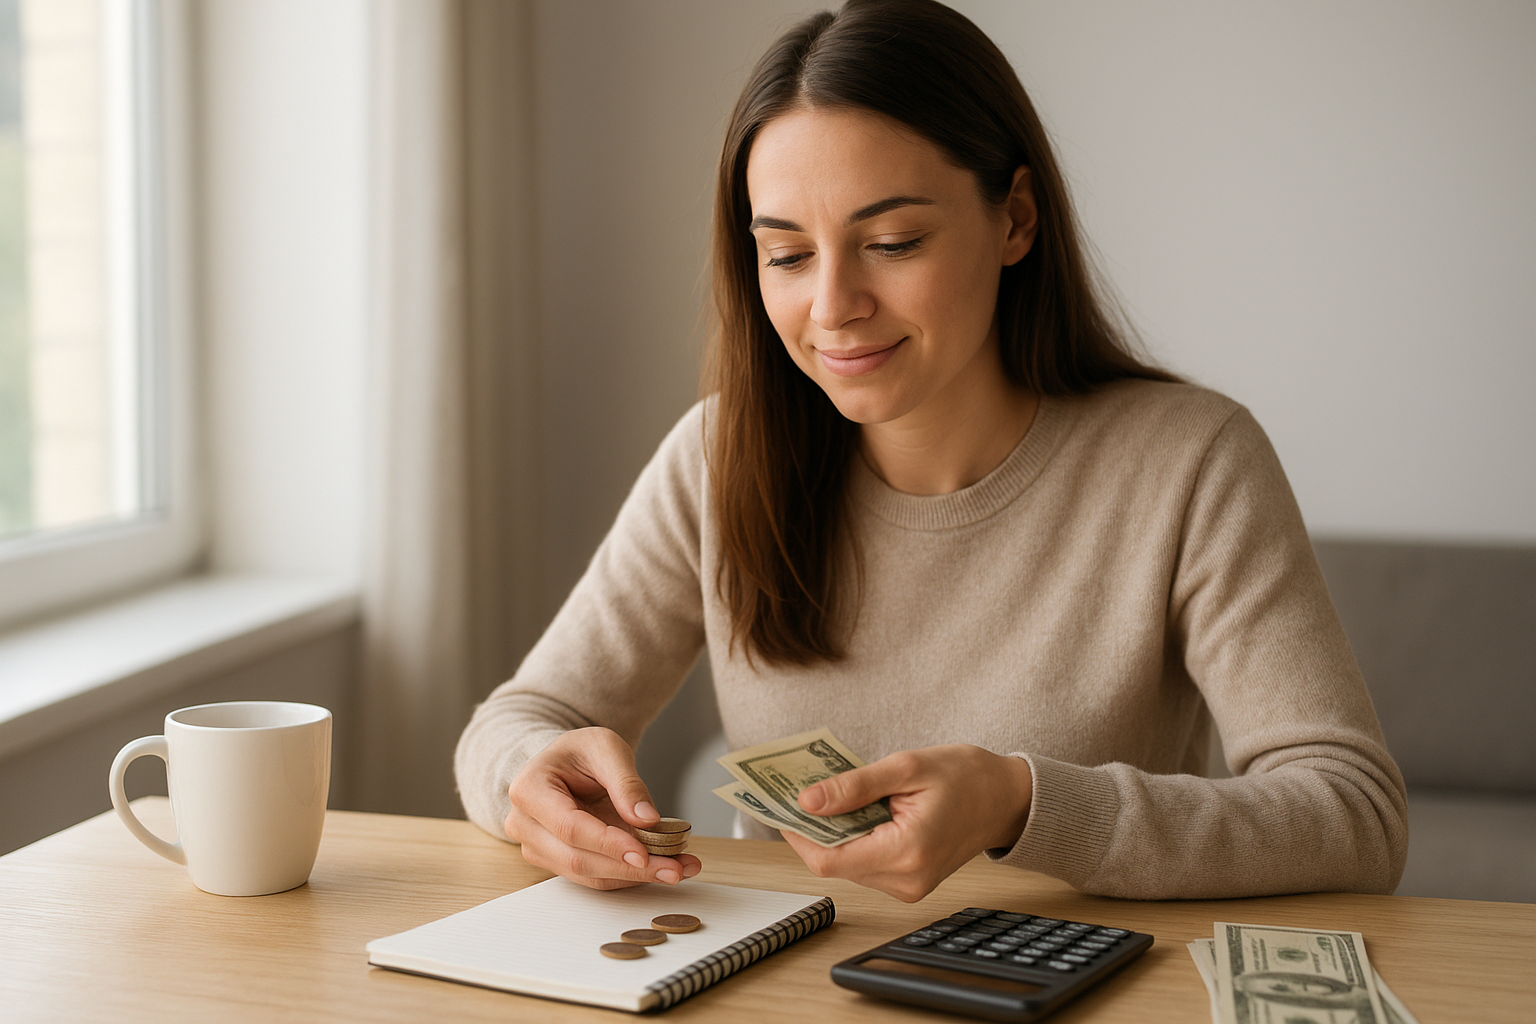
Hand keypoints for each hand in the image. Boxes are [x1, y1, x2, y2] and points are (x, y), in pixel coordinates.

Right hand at [503, 727, 701, 889]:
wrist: (566, 763)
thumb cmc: (580, 752)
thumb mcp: (607, 749)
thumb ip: (626, 782)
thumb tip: (647, 819)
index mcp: (529, 790)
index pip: (569, 827)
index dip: (608, 844)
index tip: (644, 853)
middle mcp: (525, 825)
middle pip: (578, 858)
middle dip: (631, 868)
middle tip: (675, 867)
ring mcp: (538, 848)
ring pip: (589, 874)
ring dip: (636, 877)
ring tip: (679, 868)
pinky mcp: (558, 862)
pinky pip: (596, 876)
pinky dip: (630, 875)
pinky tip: (663, 867)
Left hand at [783, 745, 1031, 902]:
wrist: (1006, 798)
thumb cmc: (965, 777)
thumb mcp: (906, 767)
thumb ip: (854, 787)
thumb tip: (807, 801)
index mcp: (906, 852)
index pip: (828, 859)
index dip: (797, 835)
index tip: (779, 805)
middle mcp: (906, 880)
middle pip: (835, 862)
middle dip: (815, 828)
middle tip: (801, 790)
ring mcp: (908, 887)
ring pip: (848, 864)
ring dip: (835, 832)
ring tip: (835, 794)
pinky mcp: (909, 884)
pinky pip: (866, 864)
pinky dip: (854, 838)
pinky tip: (857, 810)